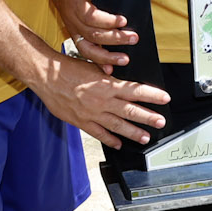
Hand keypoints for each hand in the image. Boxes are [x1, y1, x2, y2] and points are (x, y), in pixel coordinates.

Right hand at [38, 57, 169, 146]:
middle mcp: (102, 100)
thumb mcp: (93, 66)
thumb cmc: (68, 68)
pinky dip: (109, 139)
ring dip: (133, 132)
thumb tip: (122, 80)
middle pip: (130, 111)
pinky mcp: (81, 121)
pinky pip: (98, 133)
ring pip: (117, 125)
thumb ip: (108, 76)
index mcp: (107, 85)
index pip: (135, 91)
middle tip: (160, 122)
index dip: (152, 95)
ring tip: (144, 137)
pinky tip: (118, 144)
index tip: (165, 98)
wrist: (46, 76)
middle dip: (148, 117)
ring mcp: (92, 113)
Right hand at [52, 0, 137, 68]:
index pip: (92, 16)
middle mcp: (73, 19)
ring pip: (88, 48)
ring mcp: (74, 31)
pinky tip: (110, 70)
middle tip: (134, 38)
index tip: (124, 21)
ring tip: (125, 59)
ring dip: (107, 56)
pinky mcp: (76, 38)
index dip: (108, 20)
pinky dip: (98, 63)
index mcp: (77, 3)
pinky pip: (86, 53)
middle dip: (115, 38)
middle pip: (93, 34)